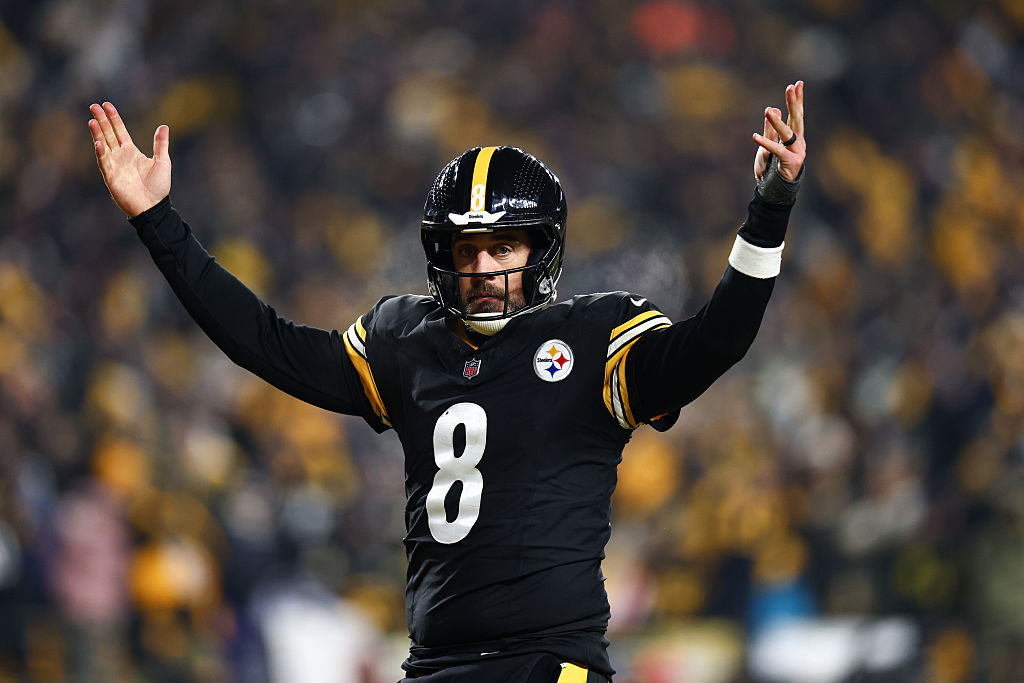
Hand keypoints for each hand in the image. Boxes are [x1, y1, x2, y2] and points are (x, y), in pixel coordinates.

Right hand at [88, 102, 170, 217]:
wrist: (154, 207)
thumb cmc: (158, 186)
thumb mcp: (162, 162)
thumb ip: (160, 144)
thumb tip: (164, 126)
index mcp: (131, 152)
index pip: (119, 131)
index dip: (113, 118)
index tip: (107, 105)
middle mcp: (120, 156)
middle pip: (108, 134)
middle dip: (101, 121)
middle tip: (94, 106)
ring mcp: (114, 166)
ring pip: (103, 146)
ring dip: (97, 134)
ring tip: (92, 120)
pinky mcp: (111, 177)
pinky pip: (104, 163)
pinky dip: (101, 153)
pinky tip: (98, 143)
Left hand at [753, 81, 804, 180]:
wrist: (775, 189)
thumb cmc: (772, 167)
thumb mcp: (770, 144)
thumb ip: (772, 128)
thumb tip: (775, 109)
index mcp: (795, 136)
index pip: (796, 114)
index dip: (797, 99)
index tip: (798, 83)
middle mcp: (798, 142)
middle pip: (797, 119)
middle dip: (794, 103)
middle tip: (792, 87)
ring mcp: (796, 152)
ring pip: (787, 133)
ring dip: (777, 122)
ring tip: (767, 110)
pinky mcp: (790, 162)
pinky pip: (776, 150)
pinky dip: (765, 143)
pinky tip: (755, 136)